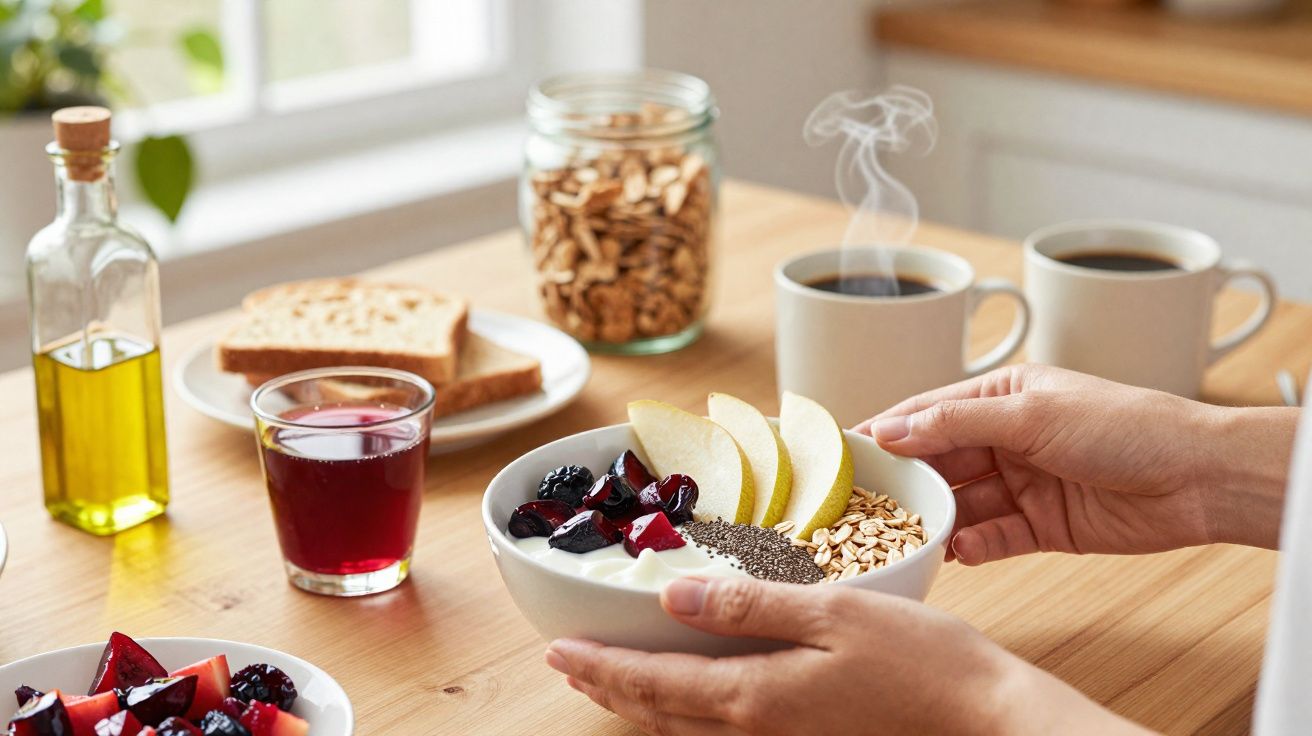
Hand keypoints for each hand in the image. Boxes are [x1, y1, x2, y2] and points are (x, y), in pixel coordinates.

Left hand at [547, 576, 1149, 735]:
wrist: (983, 717)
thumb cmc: (922, 661)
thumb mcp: (833, 613)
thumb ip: (750, 606)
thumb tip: (674, 597)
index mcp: (756, 694)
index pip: (655, 683)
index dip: (602, 667)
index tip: (559, 652)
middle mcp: (759, 727)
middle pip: (661, 711)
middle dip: (610, 688)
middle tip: (569, 665)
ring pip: (688, 726)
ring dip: (642, 702)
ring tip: (613, 680)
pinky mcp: (807, 735)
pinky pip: (724, 728)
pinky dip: (686, 711)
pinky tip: (691, 694)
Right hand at [856, 364, 1294, 563]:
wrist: (1197, 478)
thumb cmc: (1127, 426)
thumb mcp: (1031, 414)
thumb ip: (957, 424)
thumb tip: (894, 428)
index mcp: (1002, 398)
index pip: (927, 413)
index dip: (886, 431)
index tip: (844, 450)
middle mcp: (1007, 439)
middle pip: (938, 462)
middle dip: (905, 482)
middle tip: (864, 504)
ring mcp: (1023, 484)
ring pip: (962, 504)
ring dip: (937, 519)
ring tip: (908, 535)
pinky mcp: (1042, 526)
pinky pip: (993, 537)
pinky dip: (974, 545)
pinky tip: (959, 551)